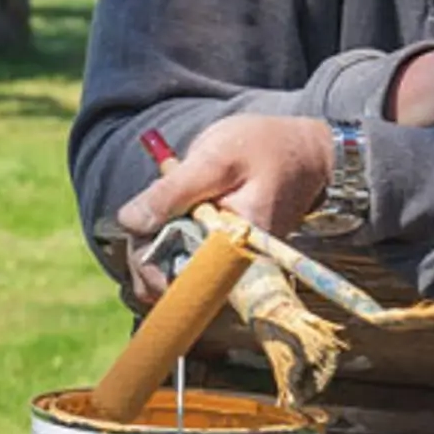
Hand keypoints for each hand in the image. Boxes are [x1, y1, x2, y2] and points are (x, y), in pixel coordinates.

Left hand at [113, 115, 332, 304]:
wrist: (304, 151)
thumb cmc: (265, 148)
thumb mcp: (215, 158)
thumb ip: (171, 192)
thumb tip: (129, 221)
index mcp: (234, 252)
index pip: (180, 284)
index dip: (148, 265)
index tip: (139, 231)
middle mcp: (234, 269)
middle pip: (171, 284)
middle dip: (145, 252)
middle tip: (144, 211)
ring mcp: (229, 265)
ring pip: (173, 275)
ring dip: (152, 246)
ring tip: (159, 207)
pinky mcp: (223, 257)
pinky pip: (185, 262)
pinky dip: (166, 241)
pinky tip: (169, 214)